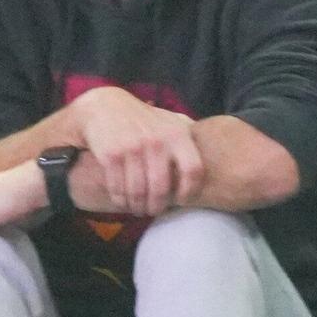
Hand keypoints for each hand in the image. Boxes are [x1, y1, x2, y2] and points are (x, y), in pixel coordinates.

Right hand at [74, 86, 203, 216]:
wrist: (104, 106)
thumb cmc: (142, 119)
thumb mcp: (169, 120)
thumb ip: (188, 134)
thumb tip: (211, 149)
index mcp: (176, 135)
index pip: (193, 170)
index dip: (189, 191)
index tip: (182, 200)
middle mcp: (157, 142)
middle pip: (162, 188)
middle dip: (157, 206)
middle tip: (154, 210)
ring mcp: (133, 148)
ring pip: (138, 192)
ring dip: (138, 206)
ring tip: (138, 209)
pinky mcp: (112, 155)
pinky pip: (118, 188)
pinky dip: (120, 199)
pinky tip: (122, 200)